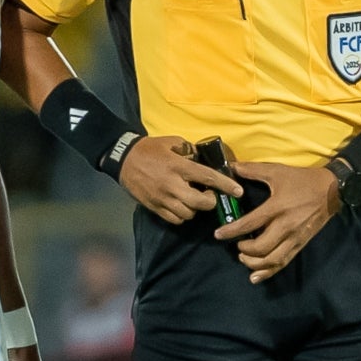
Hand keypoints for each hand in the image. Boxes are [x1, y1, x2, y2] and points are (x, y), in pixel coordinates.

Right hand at [118, 136, 243, 224]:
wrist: (123, 159)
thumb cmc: (150, 148)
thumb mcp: (172, 141)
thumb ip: (189, 150)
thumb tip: (203, 159)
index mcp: (178, 166)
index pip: (207, 177)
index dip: (225, 185)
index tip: (238, 192)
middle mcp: (172, 184)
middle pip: (199, 203)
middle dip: (210, 202)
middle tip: (209, 195)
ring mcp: (162, 198)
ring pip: (188, 214)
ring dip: (195, 209)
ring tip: (193, 200)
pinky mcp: (154, 207)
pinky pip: (174, 219)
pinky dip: (182, 216)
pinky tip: (181, 207)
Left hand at [213, 162, 340, 283]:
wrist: (332, 190)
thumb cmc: (302, 180)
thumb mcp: (277, 171)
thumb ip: (253, 170)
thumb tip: (232, 167)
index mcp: (278, 207)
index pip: (251, 223)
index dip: (232, 231)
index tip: (218, 235)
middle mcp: (286, 226)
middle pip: (262, 247)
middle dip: (244, 250)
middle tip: (236, 245)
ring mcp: (295, 237)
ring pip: (273, 259)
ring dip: (254, 263)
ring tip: (243, 258)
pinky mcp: (301, 244)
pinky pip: (284, 262)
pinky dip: (269, 272)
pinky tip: (256, 277)